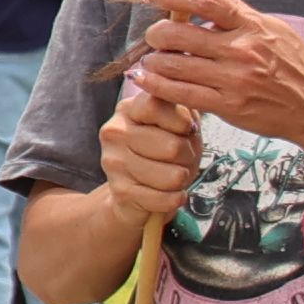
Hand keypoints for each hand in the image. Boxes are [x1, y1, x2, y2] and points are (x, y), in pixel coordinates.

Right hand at [93, 74, 199, 218]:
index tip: (186, 130)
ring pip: (172, 175)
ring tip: (175, 175)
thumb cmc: (161, 153)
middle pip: (172, 146)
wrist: (135, 192)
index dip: (181, 121)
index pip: (156, 105)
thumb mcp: (175, 125)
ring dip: (182, 179)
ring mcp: (114, 162)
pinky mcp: (120, 191)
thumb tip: (188, 119)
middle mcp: (115, 132)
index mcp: (128, 109)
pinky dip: (176, 198)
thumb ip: (182, 112)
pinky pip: (165, 198)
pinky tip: (173, 194)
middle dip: (188, 156)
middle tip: (183, 158)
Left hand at [127, 0, 303, 147]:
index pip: (206, 1)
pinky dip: (157, 85)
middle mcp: (242, 50)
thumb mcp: (271, 27)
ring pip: (176, 64)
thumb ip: (235, 4)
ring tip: (149, 60)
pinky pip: (183, 93)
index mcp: (252, 25)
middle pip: (182, 33)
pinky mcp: (229, 106)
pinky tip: (145, 79)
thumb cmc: (294, 64)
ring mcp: (234, 79)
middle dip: (157, 33)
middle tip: (154, 36)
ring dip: (153, 60)